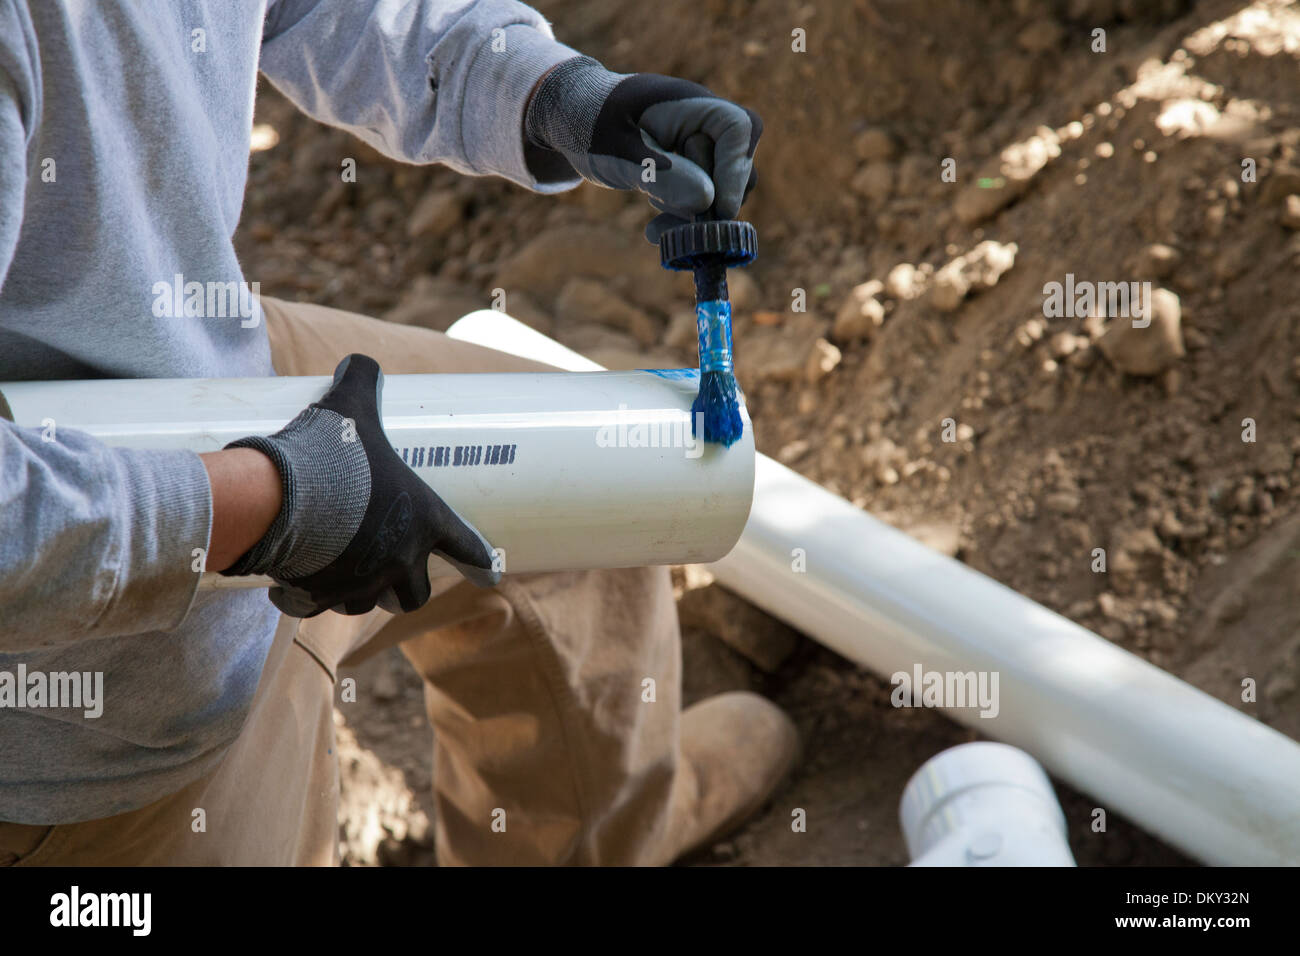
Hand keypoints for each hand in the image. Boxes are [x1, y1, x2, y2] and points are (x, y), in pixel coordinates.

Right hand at [219, 354, 498, 616]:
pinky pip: (312, 606)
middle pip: (415, 595)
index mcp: (425, 521)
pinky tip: (288, 588)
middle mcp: (400, 560)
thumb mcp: (351, 405)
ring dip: (354, 593)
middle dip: (406, 591)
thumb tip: (359, 362)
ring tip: (334, 574)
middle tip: (393, 583)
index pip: (467, 546)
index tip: (490, 574)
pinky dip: (301, 598)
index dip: (481, 560)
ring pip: (365, 604)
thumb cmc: (333, 452)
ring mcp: (362, 585)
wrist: (285, 497)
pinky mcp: (320, 597)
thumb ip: (362, 381)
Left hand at [524, 57, 760, 241]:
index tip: (719, 209)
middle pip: (735, 168)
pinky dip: (682, 221)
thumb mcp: (616, 149)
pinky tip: (654, 231)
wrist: (572, 122)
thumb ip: (658, 173)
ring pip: (721, 192)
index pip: (739, 129)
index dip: (736, 171)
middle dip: (706, 204)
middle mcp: (702, 125)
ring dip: (692, 218)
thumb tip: (707, 201)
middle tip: (668, 225)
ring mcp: (698, 149)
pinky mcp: (690, 171)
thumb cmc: (589, 123)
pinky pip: (702, 203)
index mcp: (690, 104)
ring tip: (654, 228)